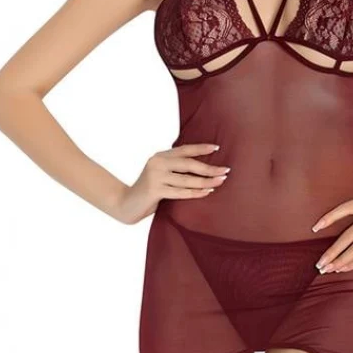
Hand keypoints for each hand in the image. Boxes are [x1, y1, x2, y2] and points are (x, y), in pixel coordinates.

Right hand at [112, 142, 229, 224]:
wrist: (126, 204)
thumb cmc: (149, 191)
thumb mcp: (160, 175)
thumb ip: (175, 169)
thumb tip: (202, 168)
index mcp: (160, 156)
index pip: (184, 149)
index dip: (201, 148)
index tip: (217, 149)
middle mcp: (157, 163)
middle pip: (189, 164)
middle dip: (210, 167)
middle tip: (226, 170)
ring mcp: (156, 176)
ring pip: (187, 179)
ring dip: (207, 181)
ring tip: (221, 181)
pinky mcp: (155, 190)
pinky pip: (181, 192)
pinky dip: (196, 192)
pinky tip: (208, 192)